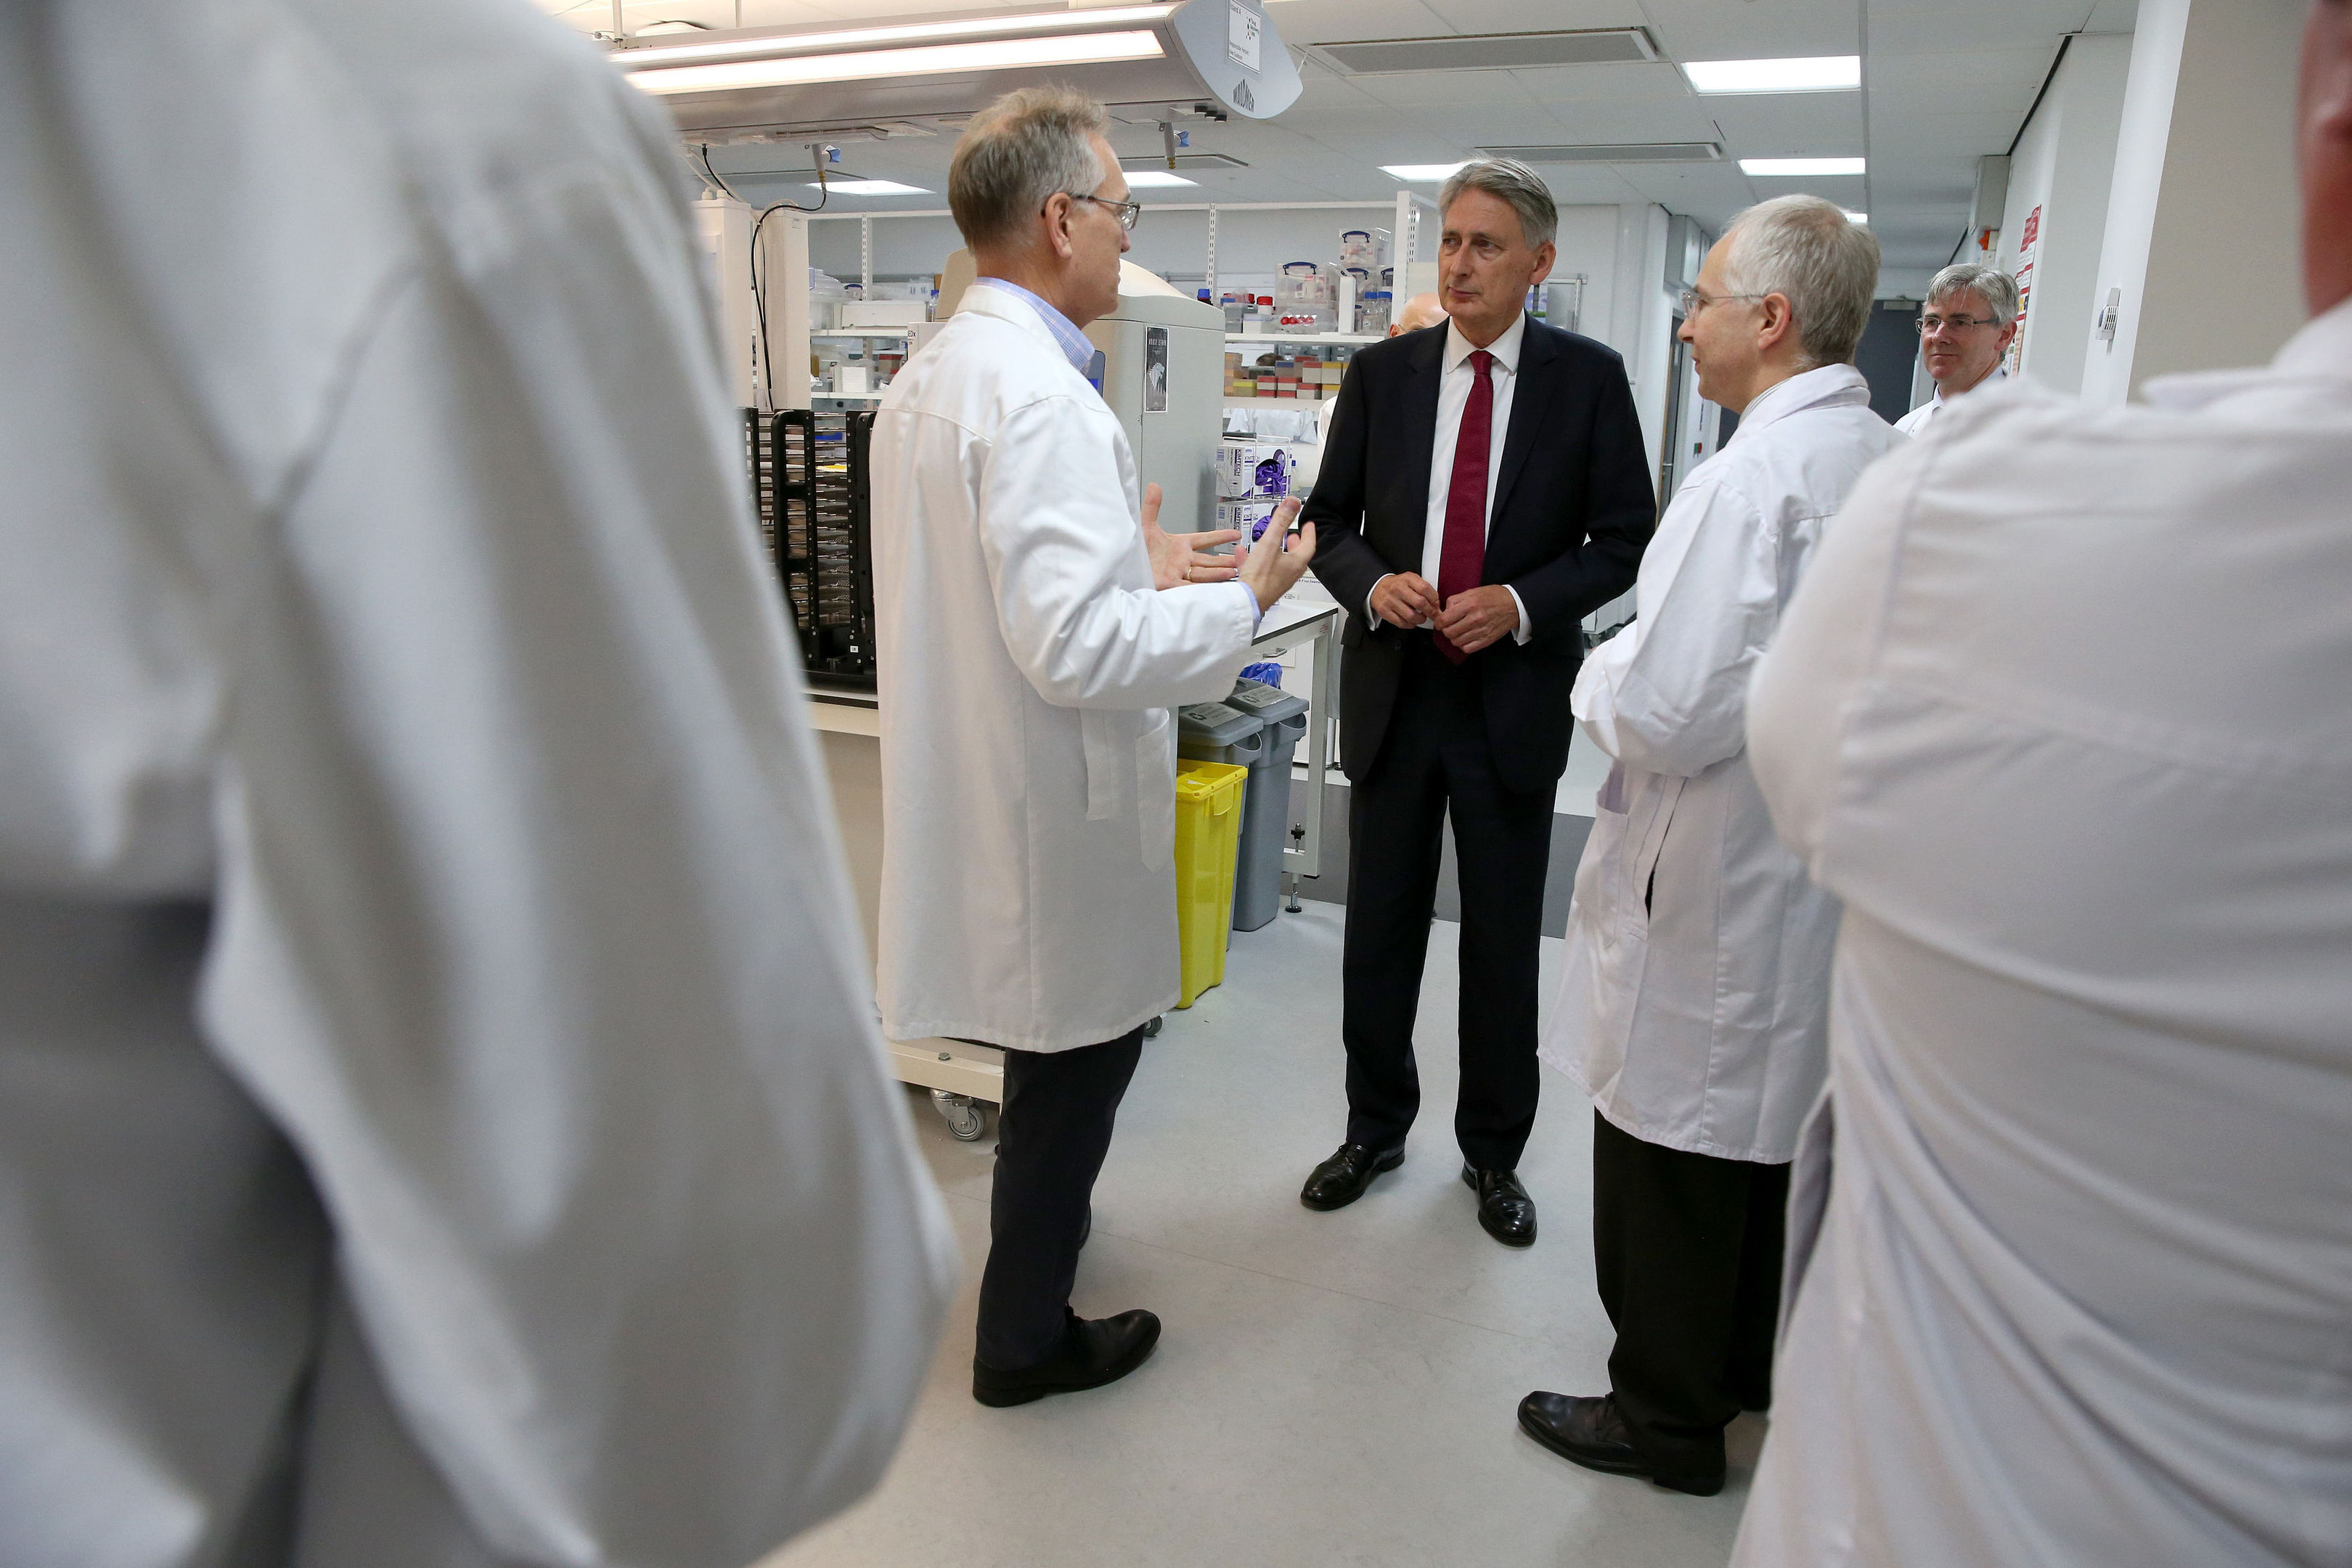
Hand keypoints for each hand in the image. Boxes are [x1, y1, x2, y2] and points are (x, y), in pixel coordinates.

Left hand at [1141, 482, 1240, 589]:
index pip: (1204, 539)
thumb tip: (1155, 485)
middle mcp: (1182, 560)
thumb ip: (1152, 507)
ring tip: (1235, 570)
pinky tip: (1218, 586)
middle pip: (1208, 560)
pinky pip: (1192, 587)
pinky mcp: (1171, 585)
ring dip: (1219, 572)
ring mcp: (1178, 573)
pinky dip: (1205, 587)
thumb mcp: (1145, 526)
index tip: (1236, 534)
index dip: (1220, 537)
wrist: (1121, 567)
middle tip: (1241, 559)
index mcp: (1179, 545)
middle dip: (1225, 560)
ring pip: (1204, 573)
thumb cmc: (1134, 550)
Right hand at [1238, 498, 1314, 612]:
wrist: (1245, 601)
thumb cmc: (1260, 577)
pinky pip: (1260, 571)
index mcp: (1295, 563)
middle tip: (1293, 535)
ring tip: (1271, 543)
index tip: (1308, 525)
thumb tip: (1292, 502)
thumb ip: (1281, 521)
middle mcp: (1288, 574)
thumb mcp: (1270, 542)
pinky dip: (1255, 561)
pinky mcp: (1262, 587)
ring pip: (1279, 563)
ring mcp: (1276, 582)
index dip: (1309, 533)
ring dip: (1276, 551)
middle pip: (1296, 556)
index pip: (1308, 545)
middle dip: (1294, 543)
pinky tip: (1243, 556)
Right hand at [1369, 571, 1440, 628]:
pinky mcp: (1384, 611)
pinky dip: (1410, 625)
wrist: (1377, 587)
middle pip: (1420, 603)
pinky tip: (1411, 621)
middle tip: (1433, 614)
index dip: (1434, 598)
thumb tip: (1435, 603)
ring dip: (1420, 619)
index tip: (1436, 604)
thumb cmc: (1397, 585)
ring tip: (1421, 617)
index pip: (1425, 588)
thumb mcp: (1410, 579)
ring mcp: (1390, 600)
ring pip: (1411, 616)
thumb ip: (1423, 588)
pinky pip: (1401, 623)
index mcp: (1406, 579)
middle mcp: (1397, 589)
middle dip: (1430, 611)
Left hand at [1433, 584, 1519, 654]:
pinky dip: (1464, 645)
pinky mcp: (1487, 640)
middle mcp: (1475, 619)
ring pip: (1456, 642)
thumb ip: (1455, 600)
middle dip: (1446, 630)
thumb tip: (1444, 611)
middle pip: (1449, 632)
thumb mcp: (1472, 592)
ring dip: (1454, 637)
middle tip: (1449, 626)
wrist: (1513, 605)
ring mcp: (1481, 631)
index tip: (1440, 622)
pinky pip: (1467, 648)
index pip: (1445, 619)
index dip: (1439, 622)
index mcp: (1470, 605)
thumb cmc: (1494, 597)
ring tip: (1459, 631)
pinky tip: (1466, 637)